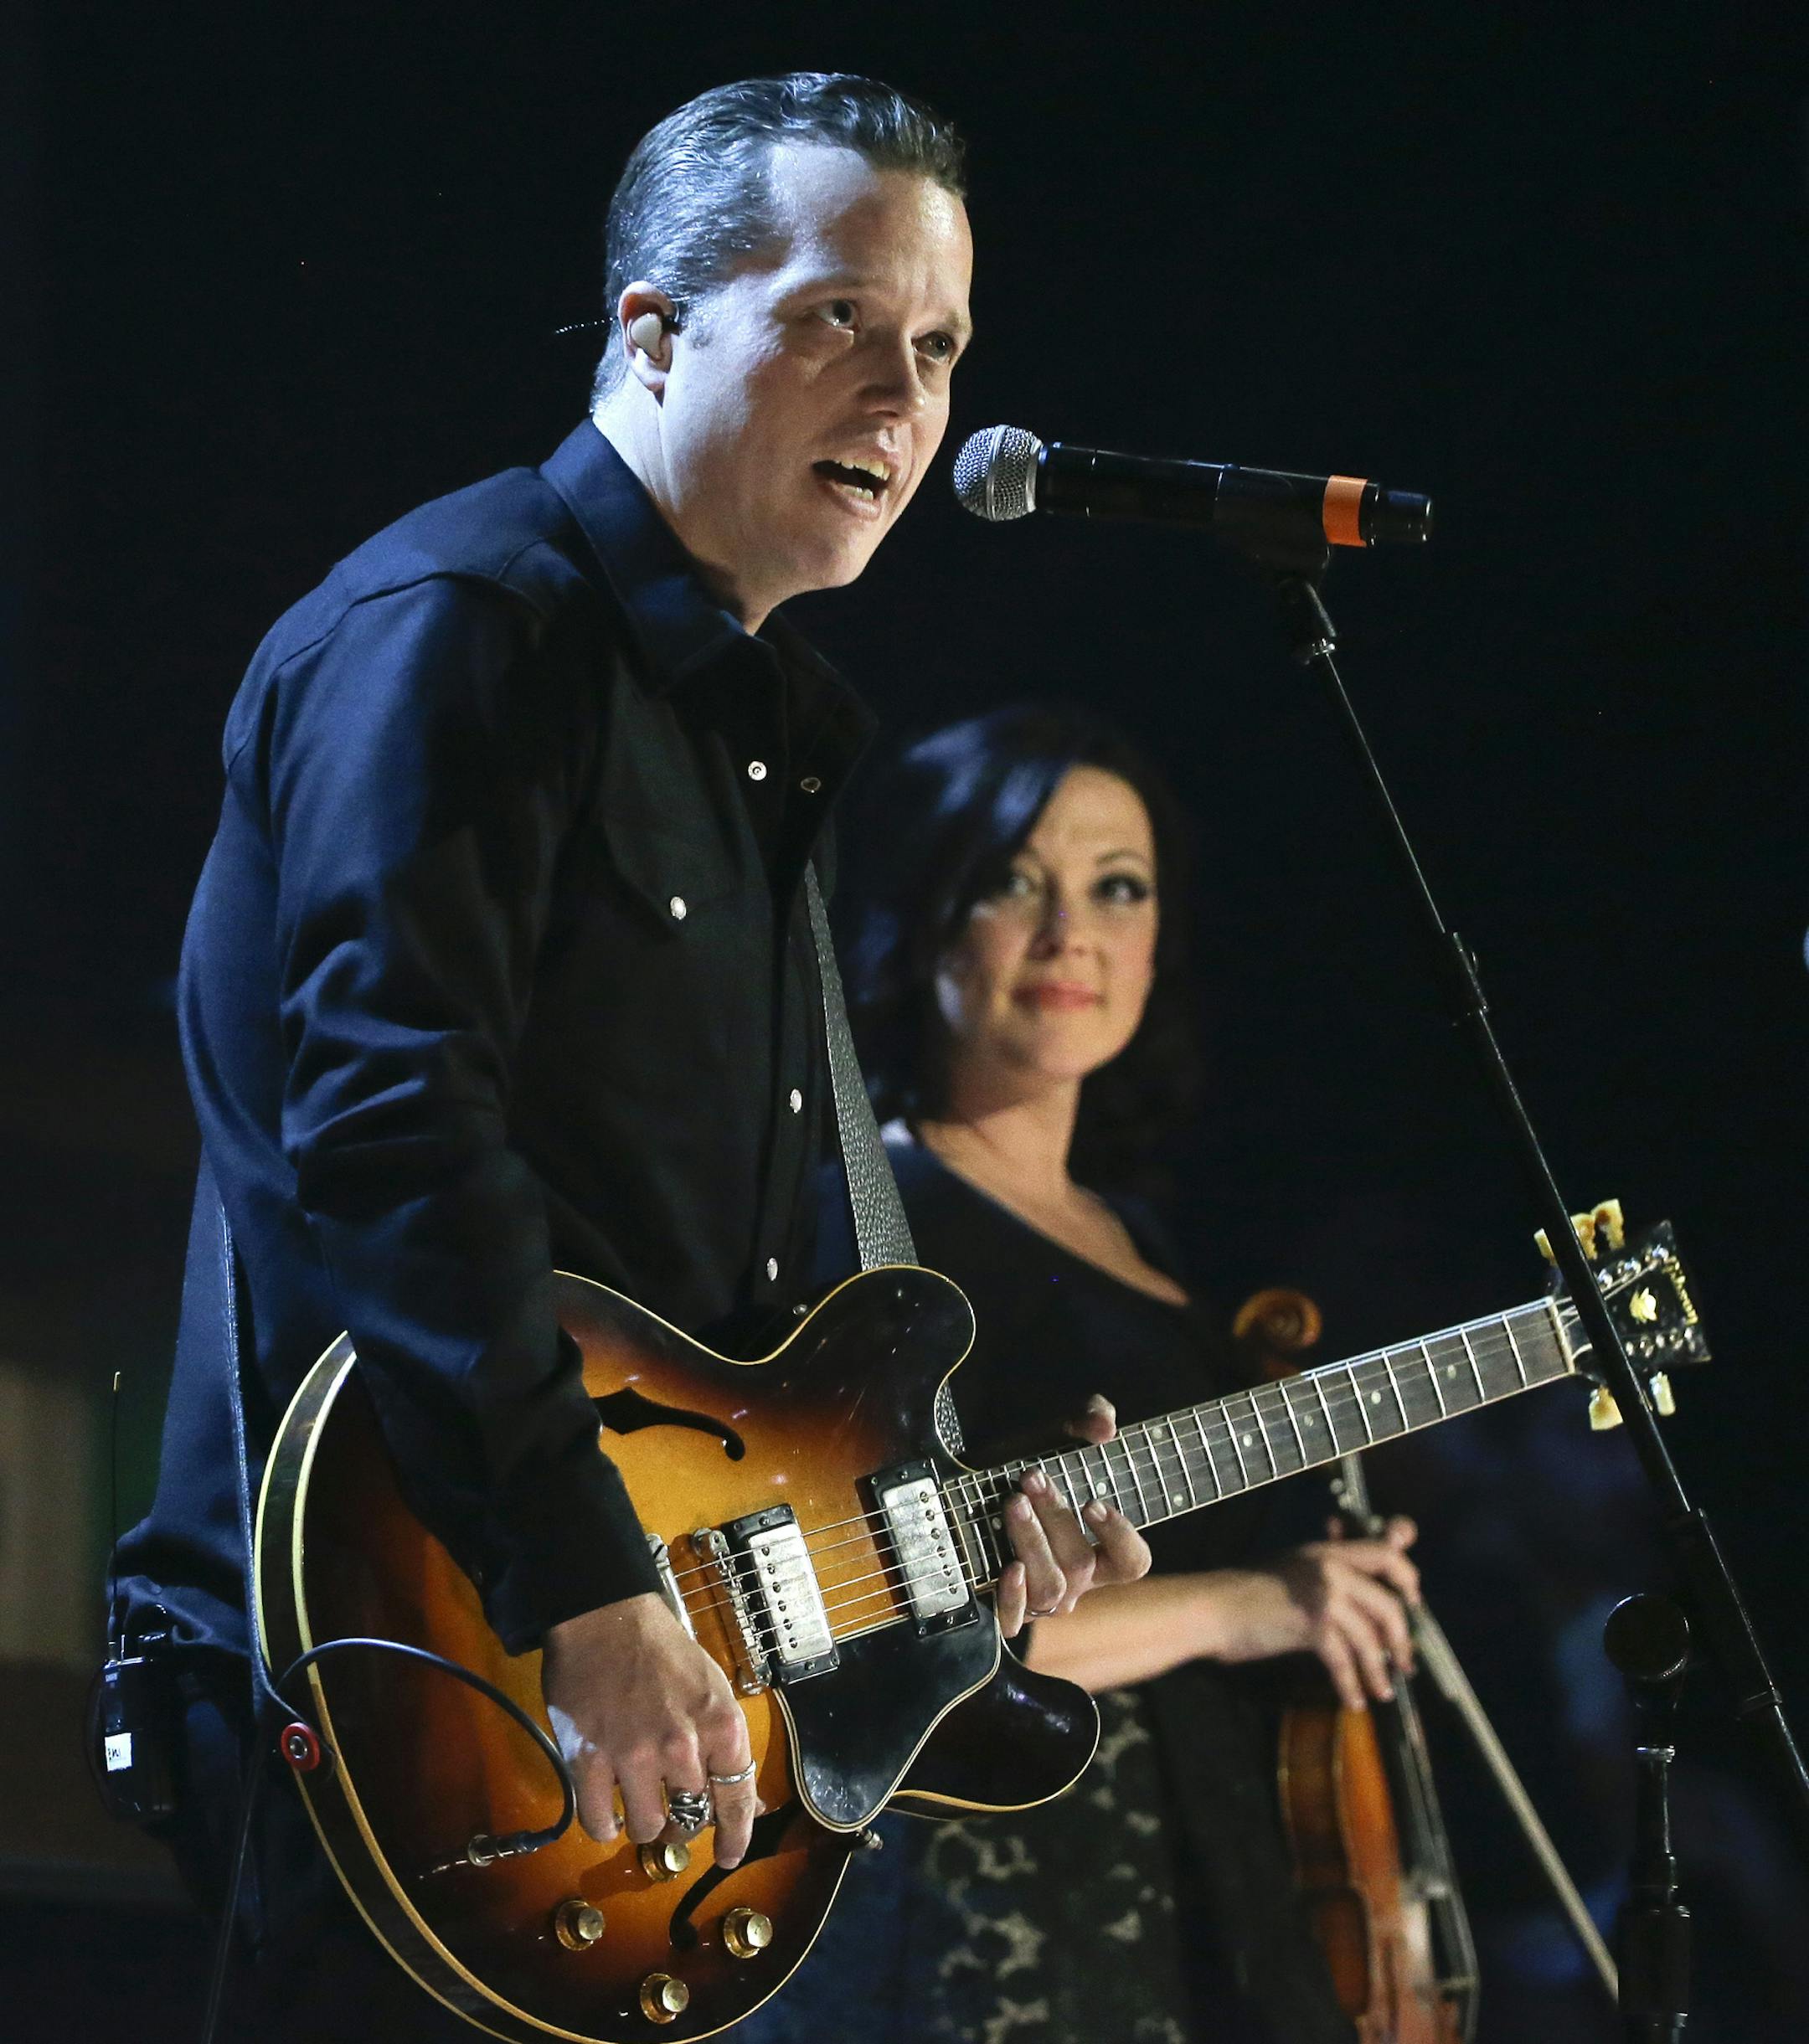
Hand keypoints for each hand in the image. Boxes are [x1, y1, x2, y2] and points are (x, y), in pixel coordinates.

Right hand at [542, 1593, 758, 1868]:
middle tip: (672, 1814)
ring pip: (647, 1827)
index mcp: (719, 1723)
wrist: (603, 1614)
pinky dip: (605, 1825)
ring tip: (637, 1803)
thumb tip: (739, 1796)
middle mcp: (682, 1745)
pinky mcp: (587, 1761)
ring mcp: (632, 1755)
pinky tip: (607, 1810)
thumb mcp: (711, 1687)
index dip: (735, 1836)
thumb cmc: (662, 1649)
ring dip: (644, 1823)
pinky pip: (600, 1823)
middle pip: (690, 1818)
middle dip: (683, 1823)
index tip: (728, 1855)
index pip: (736, 1799)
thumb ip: (723, 1742)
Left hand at [995, 1393, 1151, 1637]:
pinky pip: (1015, 1620)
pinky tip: (1008, 1567)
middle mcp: (1076, 1579)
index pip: (1133, 1563)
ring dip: (1031, 1541)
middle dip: (1056, 1517)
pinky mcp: (1005, 1605)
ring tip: (1012, 1504)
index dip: (1120, 1537)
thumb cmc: (1025, 1463)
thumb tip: (1105, 1426)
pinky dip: (1013, 1597)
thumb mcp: (1056, 1433)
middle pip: (1081, 1563)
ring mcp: (1041, 1596)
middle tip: (1030, 1478)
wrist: (966, 1484)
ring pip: (1051, 1585)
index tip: (1092, 1501)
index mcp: (1100, 1549)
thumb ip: (1089, 1416)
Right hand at [1209, 1516, 1420, 1708]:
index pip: (1385, 1551)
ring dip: (1379, 1671)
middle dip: (1402, 1640)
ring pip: (1371, 1638)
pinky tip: (1353, 1701)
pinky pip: (1344, 1661)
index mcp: (1328, 1552)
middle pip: (1389, 1604)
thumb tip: (1363, 1597)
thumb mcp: (1293, 1570)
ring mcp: (1324, 1595)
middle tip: (1404, 1662)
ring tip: (1382, 1691)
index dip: (1407, 1576)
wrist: (1214, 1608)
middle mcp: (1332, 1568)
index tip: (1413, 1600)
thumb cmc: (1248, 1591)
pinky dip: (1351, 1685)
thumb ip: (1328, 1575)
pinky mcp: (1312, 1625)